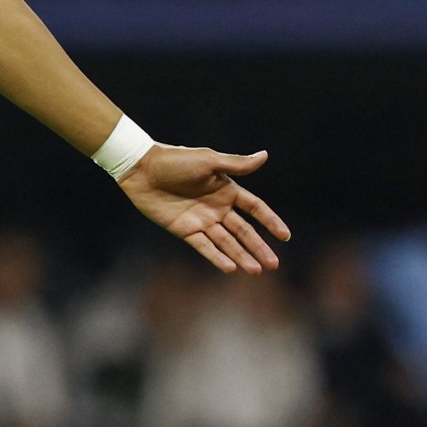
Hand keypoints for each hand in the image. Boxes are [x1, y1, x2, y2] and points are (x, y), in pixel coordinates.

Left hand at [119, 145, 290, 274]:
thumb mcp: (208, 161)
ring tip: (256, 271)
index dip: (270, 221)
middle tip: (274, 265)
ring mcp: (201, 220)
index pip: (255, 208)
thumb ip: (236, 164)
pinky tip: (231, 268)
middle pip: (243, 231)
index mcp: (226, 189)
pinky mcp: (184, 230)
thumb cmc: (174, 160)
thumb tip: (264, 156)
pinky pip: (204, 246)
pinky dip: (217, 257)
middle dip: (259, 247)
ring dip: (241, 256)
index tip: (285, 236)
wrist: (140, 168)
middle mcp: (216, 207)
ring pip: (226, 242)